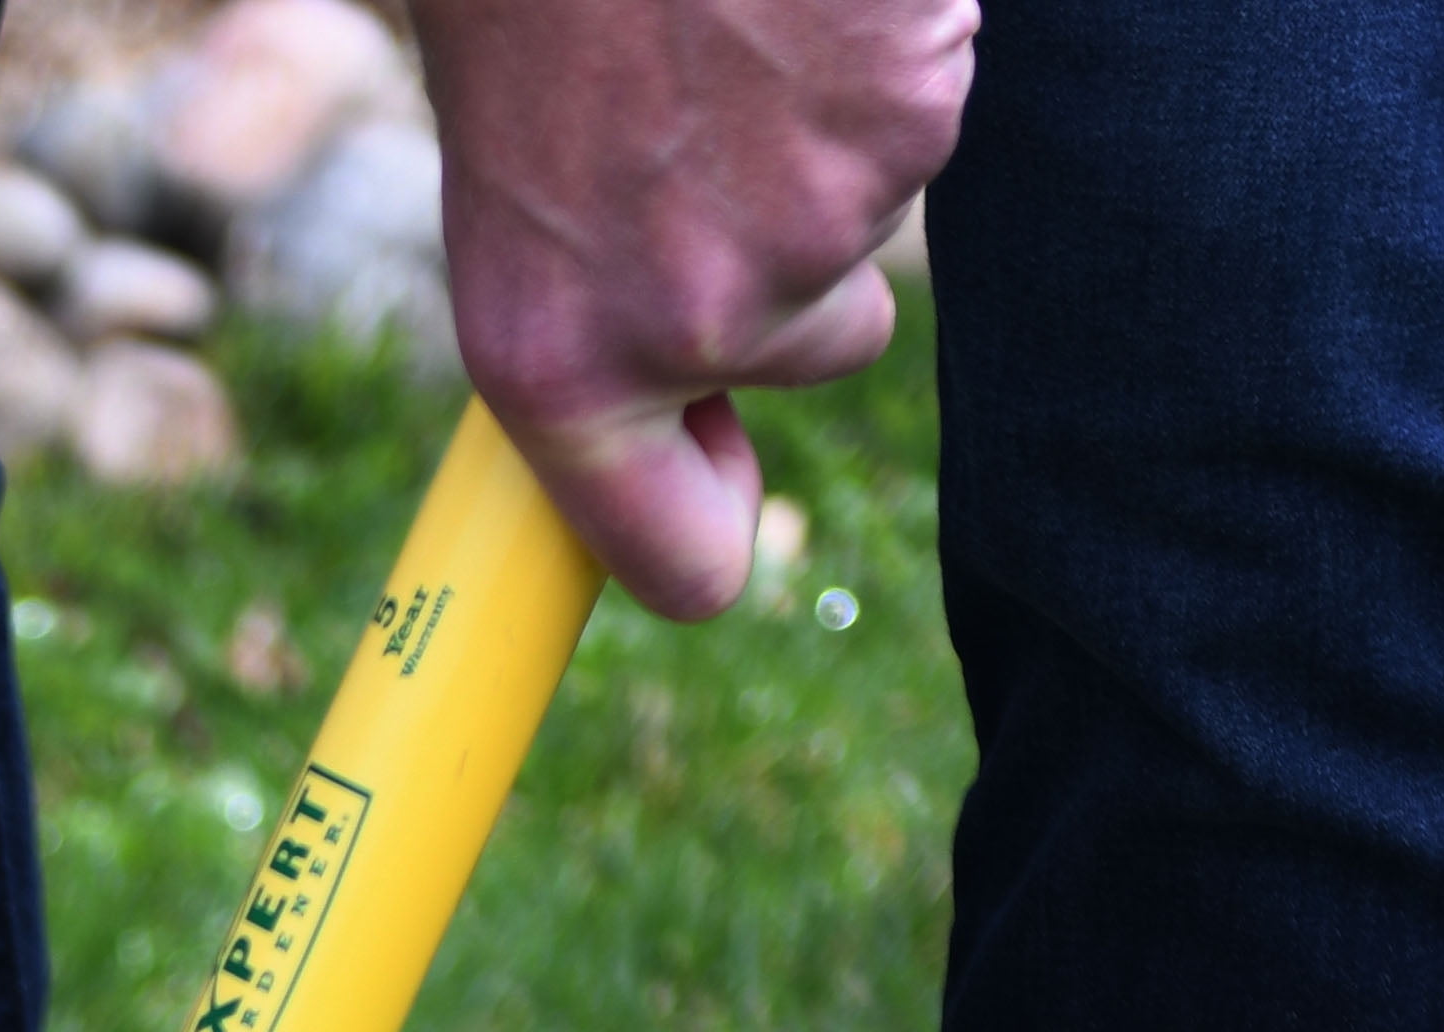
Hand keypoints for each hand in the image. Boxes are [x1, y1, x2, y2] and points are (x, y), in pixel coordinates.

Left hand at [406, 0, 973, 620]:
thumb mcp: (515, 197)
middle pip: (825, 348)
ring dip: (831, 132)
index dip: (713, 524)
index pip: (682, 564)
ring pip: (875, 212)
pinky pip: (928, 98)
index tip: (720, 471)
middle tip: (717, 119)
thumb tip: (677, 427)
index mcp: (559, 366)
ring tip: (739, 27)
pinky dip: (886, 44)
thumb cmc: (530, 7)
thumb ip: (596, 325)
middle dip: (797, 254)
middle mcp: (689, 325)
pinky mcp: (907, 107)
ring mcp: (813, 222)